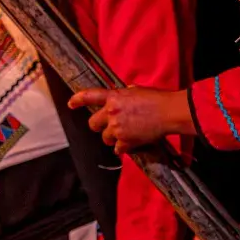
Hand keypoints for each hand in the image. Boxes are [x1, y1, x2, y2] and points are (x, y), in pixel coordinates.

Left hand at [69, 87, 192, 152]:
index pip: (89, 96)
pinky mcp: (126, 141)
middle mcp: (111, 112)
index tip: (70, 104)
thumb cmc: (157, 99)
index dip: (77, 100)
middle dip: (99, 127)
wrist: (169, 112)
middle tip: (108, 128)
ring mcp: (117, 128)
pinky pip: (118, 149)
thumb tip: (125, 95)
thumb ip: (125, 94)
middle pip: (93, 124)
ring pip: (105, 138)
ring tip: (124, 135)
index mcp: (113, 97)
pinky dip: (123, 148)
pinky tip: (130, 145)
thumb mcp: (137, 90)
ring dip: (112, 138)